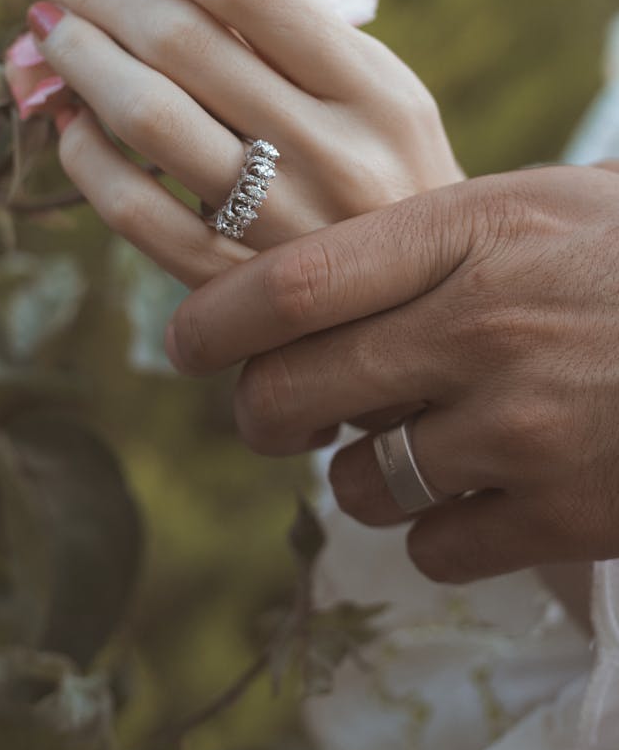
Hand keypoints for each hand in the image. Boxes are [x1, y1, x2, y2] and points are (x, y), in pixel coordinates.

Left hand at [14, 0, 460, 286]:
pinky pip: (137, 214)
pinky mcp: (239, 288)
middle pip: (185, 43)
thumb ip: (300, 34)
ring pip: (151, 119)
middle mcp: (334, 154)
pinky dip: (86, 161)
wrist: (428, 304)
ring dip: (82, 60)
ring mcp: (284, 228)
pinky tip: (69, 127)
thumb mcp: (382, 94)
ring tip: (52, 32)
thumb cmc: (393, 176)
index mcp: (378, 91)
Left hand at [165, 164, 618, 581]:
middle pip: (297, 391)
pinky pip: (437, 548)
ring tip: (397, 445)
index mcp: (471, 230)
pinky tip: (471, 493)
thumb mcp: (545, 202)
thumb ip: (437, 232)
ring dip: (356, 473)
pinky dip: (432, 531)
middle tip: (263, 410)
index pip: (294, 282)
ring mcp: (524, 426)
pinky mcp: (567, 510)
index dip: (215, 318)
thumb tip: (323, 266)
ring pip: (361, 480)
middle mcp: (484, 328)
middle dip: (257, 411)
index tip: (182, 340)